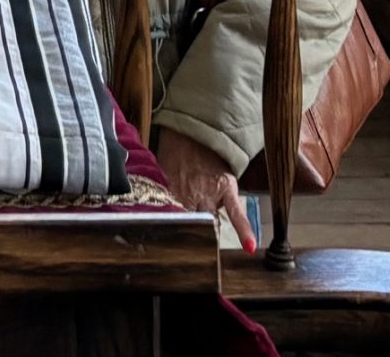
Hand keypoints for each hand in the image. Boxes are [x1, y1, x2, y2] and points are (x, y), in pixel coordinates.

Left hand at [155, 132, 255, 252]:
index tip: (159, 248)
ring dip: (207, 236)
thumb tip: (140, 208)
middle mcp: (189, 195)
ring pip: (209, 220)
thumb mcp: (158, 173)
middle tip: (180, 258)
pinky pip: (236, 212)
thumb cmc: (173, 153)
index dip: (165, 233)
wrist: (193, 130)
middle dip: (186, 238)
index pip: (167, 219)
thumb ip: (155, 191)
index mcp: (170, 193)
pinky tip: (249, 245)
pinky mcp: (226, 188)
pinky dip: (243, 229)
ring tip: (206, 256)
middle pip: (188, 223)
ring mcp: (208, 193)